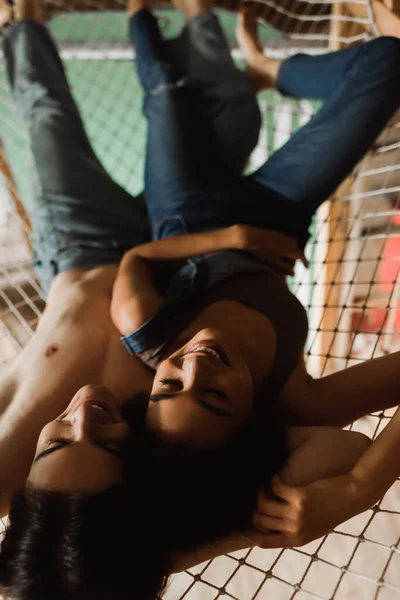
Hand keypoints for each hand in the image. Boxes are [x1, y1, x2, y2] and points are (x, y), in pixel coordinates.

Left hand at [236, 225, 308, 275]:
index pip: (301, 256)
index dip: (305, 262)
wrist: (250, 237)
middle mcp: (288, 241)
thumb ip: (283, 268)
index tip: (307, 267)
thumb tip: (293, 274)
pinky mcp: (276, 233)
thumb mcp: (272, 262)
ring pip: (290, 245)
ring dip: (289, 252)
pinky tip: (276, 251)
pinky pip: (284, 241)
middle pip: (296, 251)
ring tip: (283, 260)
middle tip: (290, 267)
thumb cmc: (261, 251)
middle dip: (294, 259)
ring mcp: (282, 235)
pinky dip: (284, 247)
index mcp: (288, 249)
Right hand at [247, 474, 368, 548]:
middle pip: (260, 520)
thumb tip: (271, 525)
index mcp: (296, 540)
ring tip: (265, 484)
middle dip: (255, 507)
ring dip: (261, 492)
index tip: (247, 521)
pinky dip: (274, 480)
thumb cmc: (332, 510)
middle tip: (259, 496)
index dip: (251, 532)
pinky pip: (276, 487)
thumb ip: (294, 530)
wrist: (351, 497)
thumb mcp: (313, 528)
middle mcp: (294, 530)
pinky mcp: (299, 497)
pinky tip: (277, 476)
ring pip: (263, 504)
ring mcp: (296, 514)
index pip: (264, 542)